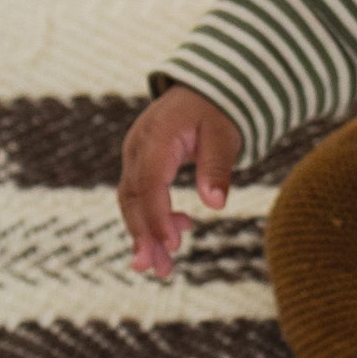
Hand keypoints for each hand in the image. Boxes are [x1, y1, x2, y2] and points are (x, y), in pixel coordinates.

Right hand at [118, 84, 242, 277]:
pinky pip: (139, 197)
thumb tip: (216, 204)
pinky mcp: (140, 165)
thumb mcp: (224, 134)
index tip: (171, 244)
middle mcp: (137, 147)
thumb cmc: (217, 109)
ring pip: (132, 202)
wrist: (204, 87)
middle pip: (133, 197)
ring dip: (145, 235)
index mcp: (157, 136)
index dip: (157, 216)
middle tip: (159, 270)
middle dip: (144, 236)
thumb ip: (217, 166)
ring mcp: (135, 156)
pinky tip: (171, 239)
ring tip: (162, 269)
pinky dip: (151, 220)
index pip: (150, 183)